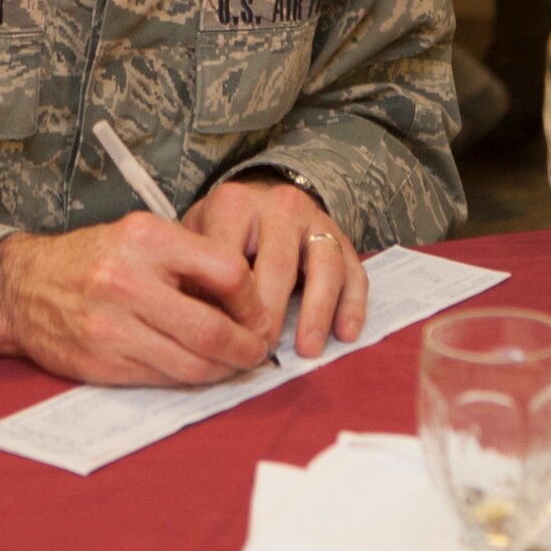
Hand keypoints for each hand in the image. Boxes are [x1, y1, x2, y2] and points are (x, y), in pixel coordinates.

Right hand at [0, 216, 273, 385]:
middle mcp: (128, 281)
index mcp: (146, 239)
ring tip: (234, 364)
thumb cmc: (93, 259)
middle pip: (213, 329)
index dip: (253, 300)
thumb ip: (190, 259)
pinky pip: (161, 379)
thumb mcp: (141, 236)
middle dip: (247, 347)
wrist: (22, 286)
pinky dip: (189, 379)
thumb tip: (247, 300)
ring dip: (223, 370)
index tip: (259, 312)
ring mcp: (112, 327)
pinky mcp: (101, 363)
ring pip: (191, 364)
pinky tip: (199, 370)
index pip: (227, 271)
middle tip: (258, 351)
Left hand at [183, 175, 367, 359]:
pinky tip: (345, 334)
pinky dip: (352, 304)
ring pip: (324, 266)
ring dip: (316, 312)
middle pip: (279, 265)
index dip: (231, 306)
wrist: (258, 197)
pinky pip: (354, 271)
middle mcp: (279, 206)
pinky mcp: (341, 236)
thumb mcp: (196, 238)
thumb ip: (196, 275)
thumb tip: (202, 328)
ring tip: (307, 351)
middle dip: (272, 315)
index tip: (229, 342)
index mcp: (235, 204)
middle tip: (262, 353)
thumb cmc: (221, 229)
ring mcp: (315, 219)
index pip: (232, 260)